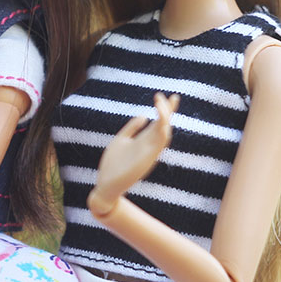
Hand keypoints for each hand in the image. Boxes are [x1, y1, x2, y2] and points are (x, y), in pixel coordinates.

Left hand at [88, 93, 178, 215]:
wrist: (106, 185)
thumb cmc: (113, 165)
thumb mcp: (121, 140)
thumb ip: (132, 128)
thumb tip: (144, 115)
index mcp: (143, 140)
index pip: (158, 122)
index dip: (165, 110)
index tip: (169, 97)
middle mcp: (149, 145)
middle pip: (164, 125)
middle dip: (169, 111)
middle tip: (174, 96)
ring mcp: (149, 151)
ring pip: (164, 132)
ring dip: (165, 117)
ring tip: (161, 103)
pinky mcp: (147, 158)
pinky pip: (159, 143)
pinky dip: (162, 131)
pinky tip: (161, 120)